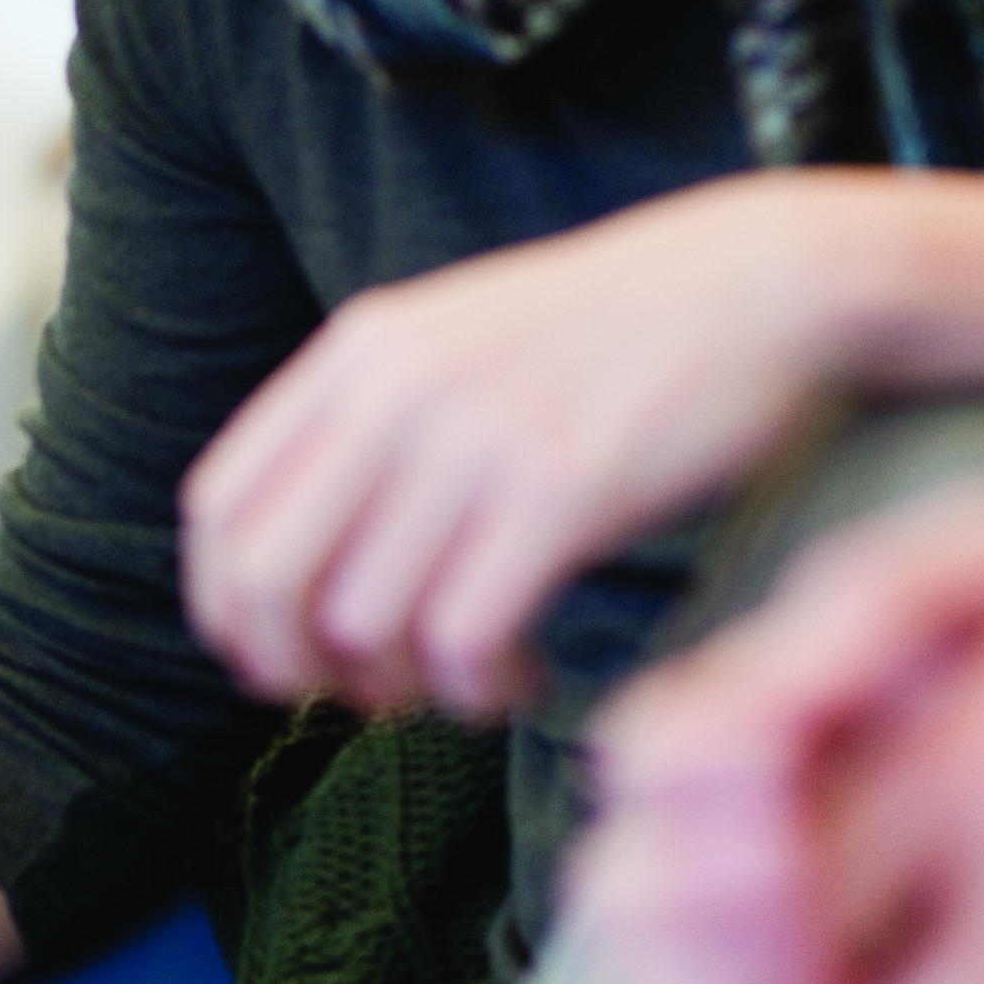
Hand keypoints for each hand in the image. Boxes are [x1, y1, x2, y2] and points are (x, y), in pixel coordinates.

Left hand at [184, 173, 899, 717]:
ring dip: (401, 686)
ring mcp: (475, 441)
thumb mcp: (457, 339)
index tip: (271, 661)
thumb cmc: (616, 334)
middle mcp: (395, 393)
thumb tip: (297, 564)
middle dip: (294, 667)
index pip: (218, 508)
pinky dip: (474, 686)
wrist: (766, 284)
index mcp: (356, 355)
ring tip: (458, 685)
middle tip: (357, 699)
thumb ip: (371, 421)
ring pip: (365, 621)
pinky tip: (515, 679)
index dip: (225, 609)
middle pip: (267, 579)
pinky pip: (465, 636)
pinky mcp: (562, 492)